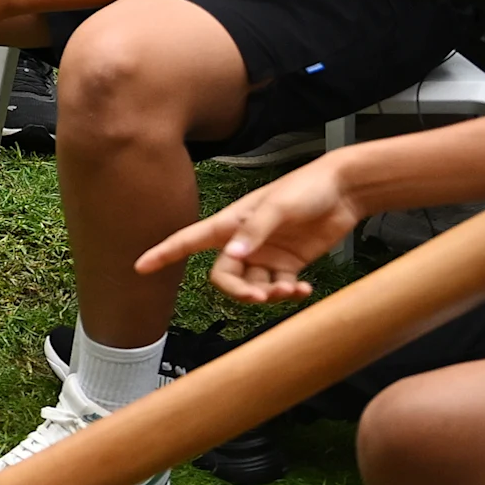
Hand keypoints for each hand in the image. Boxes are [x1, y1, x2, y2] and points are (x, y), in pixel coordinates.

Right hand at [137, 159, 363, 302]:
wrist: (345, 190)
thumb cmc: (307, 188)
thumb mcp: (278, 206)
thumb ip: (255, 231)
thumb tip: (234, 255)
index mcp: (231, 223)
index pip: (188, 240)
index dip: (163, 253)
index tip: (140, 267)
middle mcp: (243, 241)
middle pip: (224, 276)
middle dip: (239, 291)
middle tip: (260, 297)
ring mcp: (266, 254)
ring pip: (252, 285)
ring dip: (267, 294)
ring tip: (290, 290)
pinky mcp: (289, 262)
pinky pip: (278, 286)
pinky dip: (288, 293)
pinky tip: (303, 289)